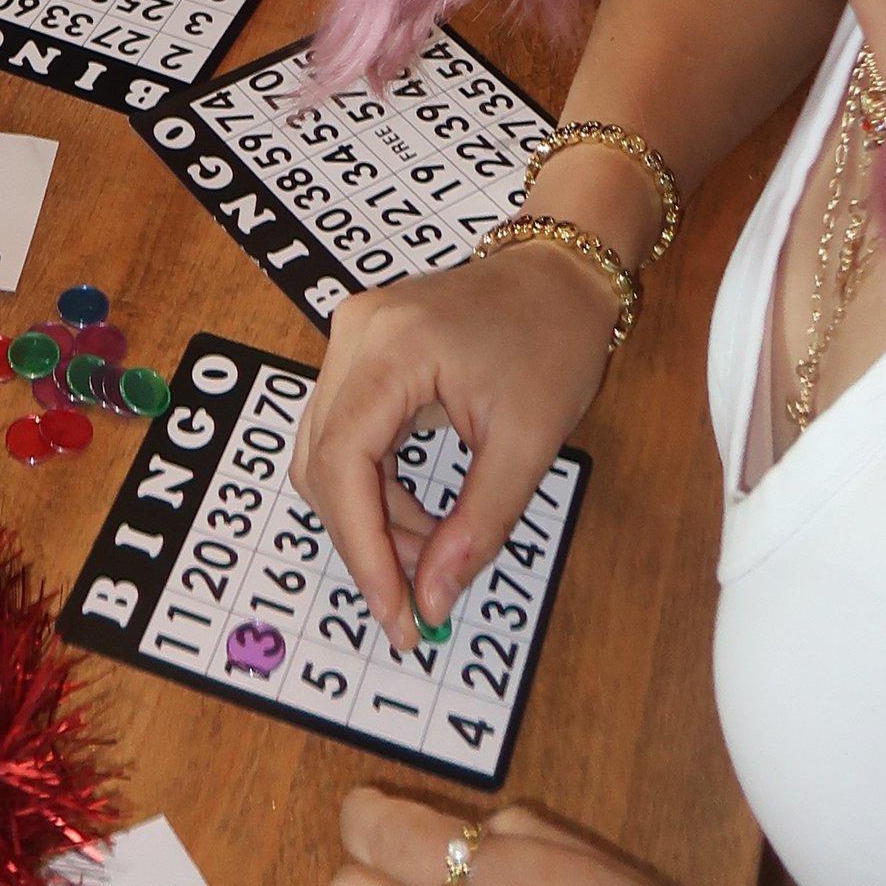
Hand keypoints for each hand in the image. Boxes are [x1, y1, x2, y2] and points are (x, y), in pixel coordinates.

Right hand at [292, 246, 626, 648]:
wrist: (561, 271)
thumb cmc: (553, 340)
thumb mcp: (528, 443)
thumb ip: (477, 525)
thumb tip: (433, 599)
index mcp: (390, 347)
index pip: (342, 462)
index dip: (362, 548)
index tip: (397, 615)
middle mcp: (355, 336)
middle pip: (323, 463)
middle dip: (368, 540)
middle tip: (421, 596)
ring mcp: (352, 339)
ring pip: (328, 456)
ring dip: (371, 518)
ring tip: (433, 554)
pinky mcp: (362, 352)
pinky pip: (346, 436)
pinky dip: (377, 488)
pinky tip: (421, 516)